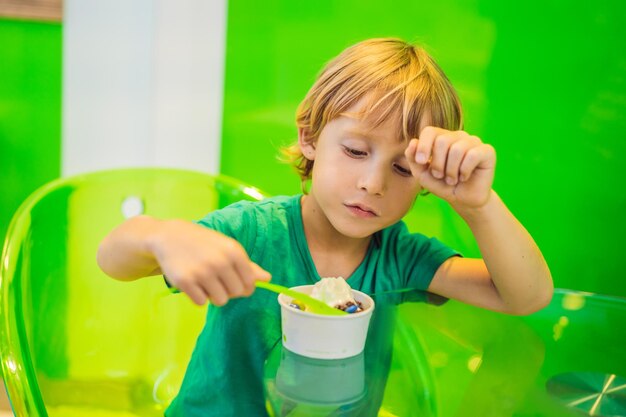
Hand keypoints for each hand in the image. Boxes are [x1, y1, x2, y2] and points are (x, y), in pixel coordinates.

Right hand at [150, 220, 270, 305]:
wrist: (169, 236)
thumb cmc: (204, 243)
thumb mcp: (227, 248)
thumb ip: (248, 266)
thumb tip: (268, 279)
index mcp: (234, 251)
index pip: (250, 283)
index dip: (244, 286)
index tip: (234, 281)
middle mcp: (220, 262)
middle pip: (236, 294)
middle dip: (228, 290)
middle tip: (216, 278)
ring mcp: (202, 272)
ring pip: (220, 301)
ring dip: (213, 295)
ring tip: (205, 280)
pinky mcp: (185, 282)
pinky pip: (201, 302)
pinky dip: (197, 296)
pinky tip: (192, 282)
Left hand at [405, 126, 495, 208]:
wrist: (463, 200)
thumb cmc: (442, 185)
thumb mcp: (422, 174)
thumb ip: (413, 159)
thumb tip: (413, 142)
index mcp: (442, 138)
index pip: (430, 131)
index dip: (423, 146)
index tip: (421, 162)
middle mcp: (458, 136)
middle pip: (442, 141)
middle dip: (438, 164)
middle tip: (441, 176)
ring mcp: (474, 142)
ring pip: (457, 149)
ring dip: (451, 171)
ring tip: (452, 179)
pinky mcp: (487, 151)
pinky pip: (472, 155)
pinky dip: (464, 171)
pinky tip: (464, 177)